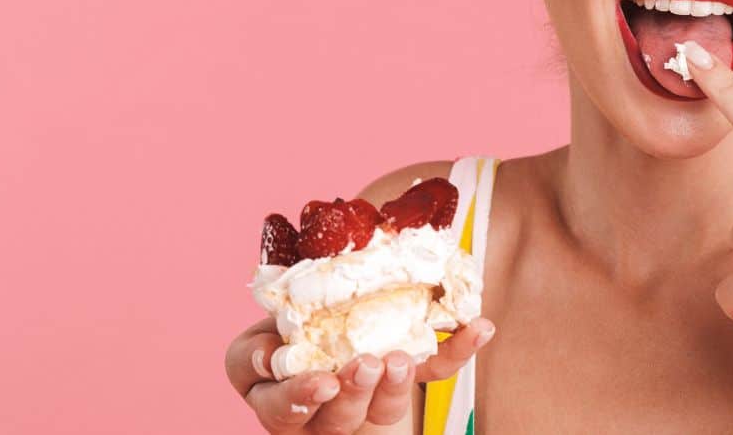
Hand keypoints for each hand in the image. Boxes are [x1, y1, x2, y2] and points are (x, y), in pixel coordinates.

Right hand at [224, 315, 496, 432]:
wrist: (319, 316)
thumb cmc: (277, 335)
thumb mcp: (253, 341)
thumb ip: (254, 351)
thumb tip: (265, 355)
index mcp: (277, 398)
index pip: (284, 408)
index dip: (300, 398)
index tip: (322, 382)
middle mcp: (324, 411)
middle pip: (339, 417)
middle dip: (356, 392)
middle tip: (368, 364)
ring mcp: (369, 398)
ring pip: (383, 411)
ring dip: (396, 387)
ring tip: (400, 358)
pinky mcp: (405, 378)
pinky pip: (433, 372)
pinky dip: (458, 350)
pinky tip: (479, 328)